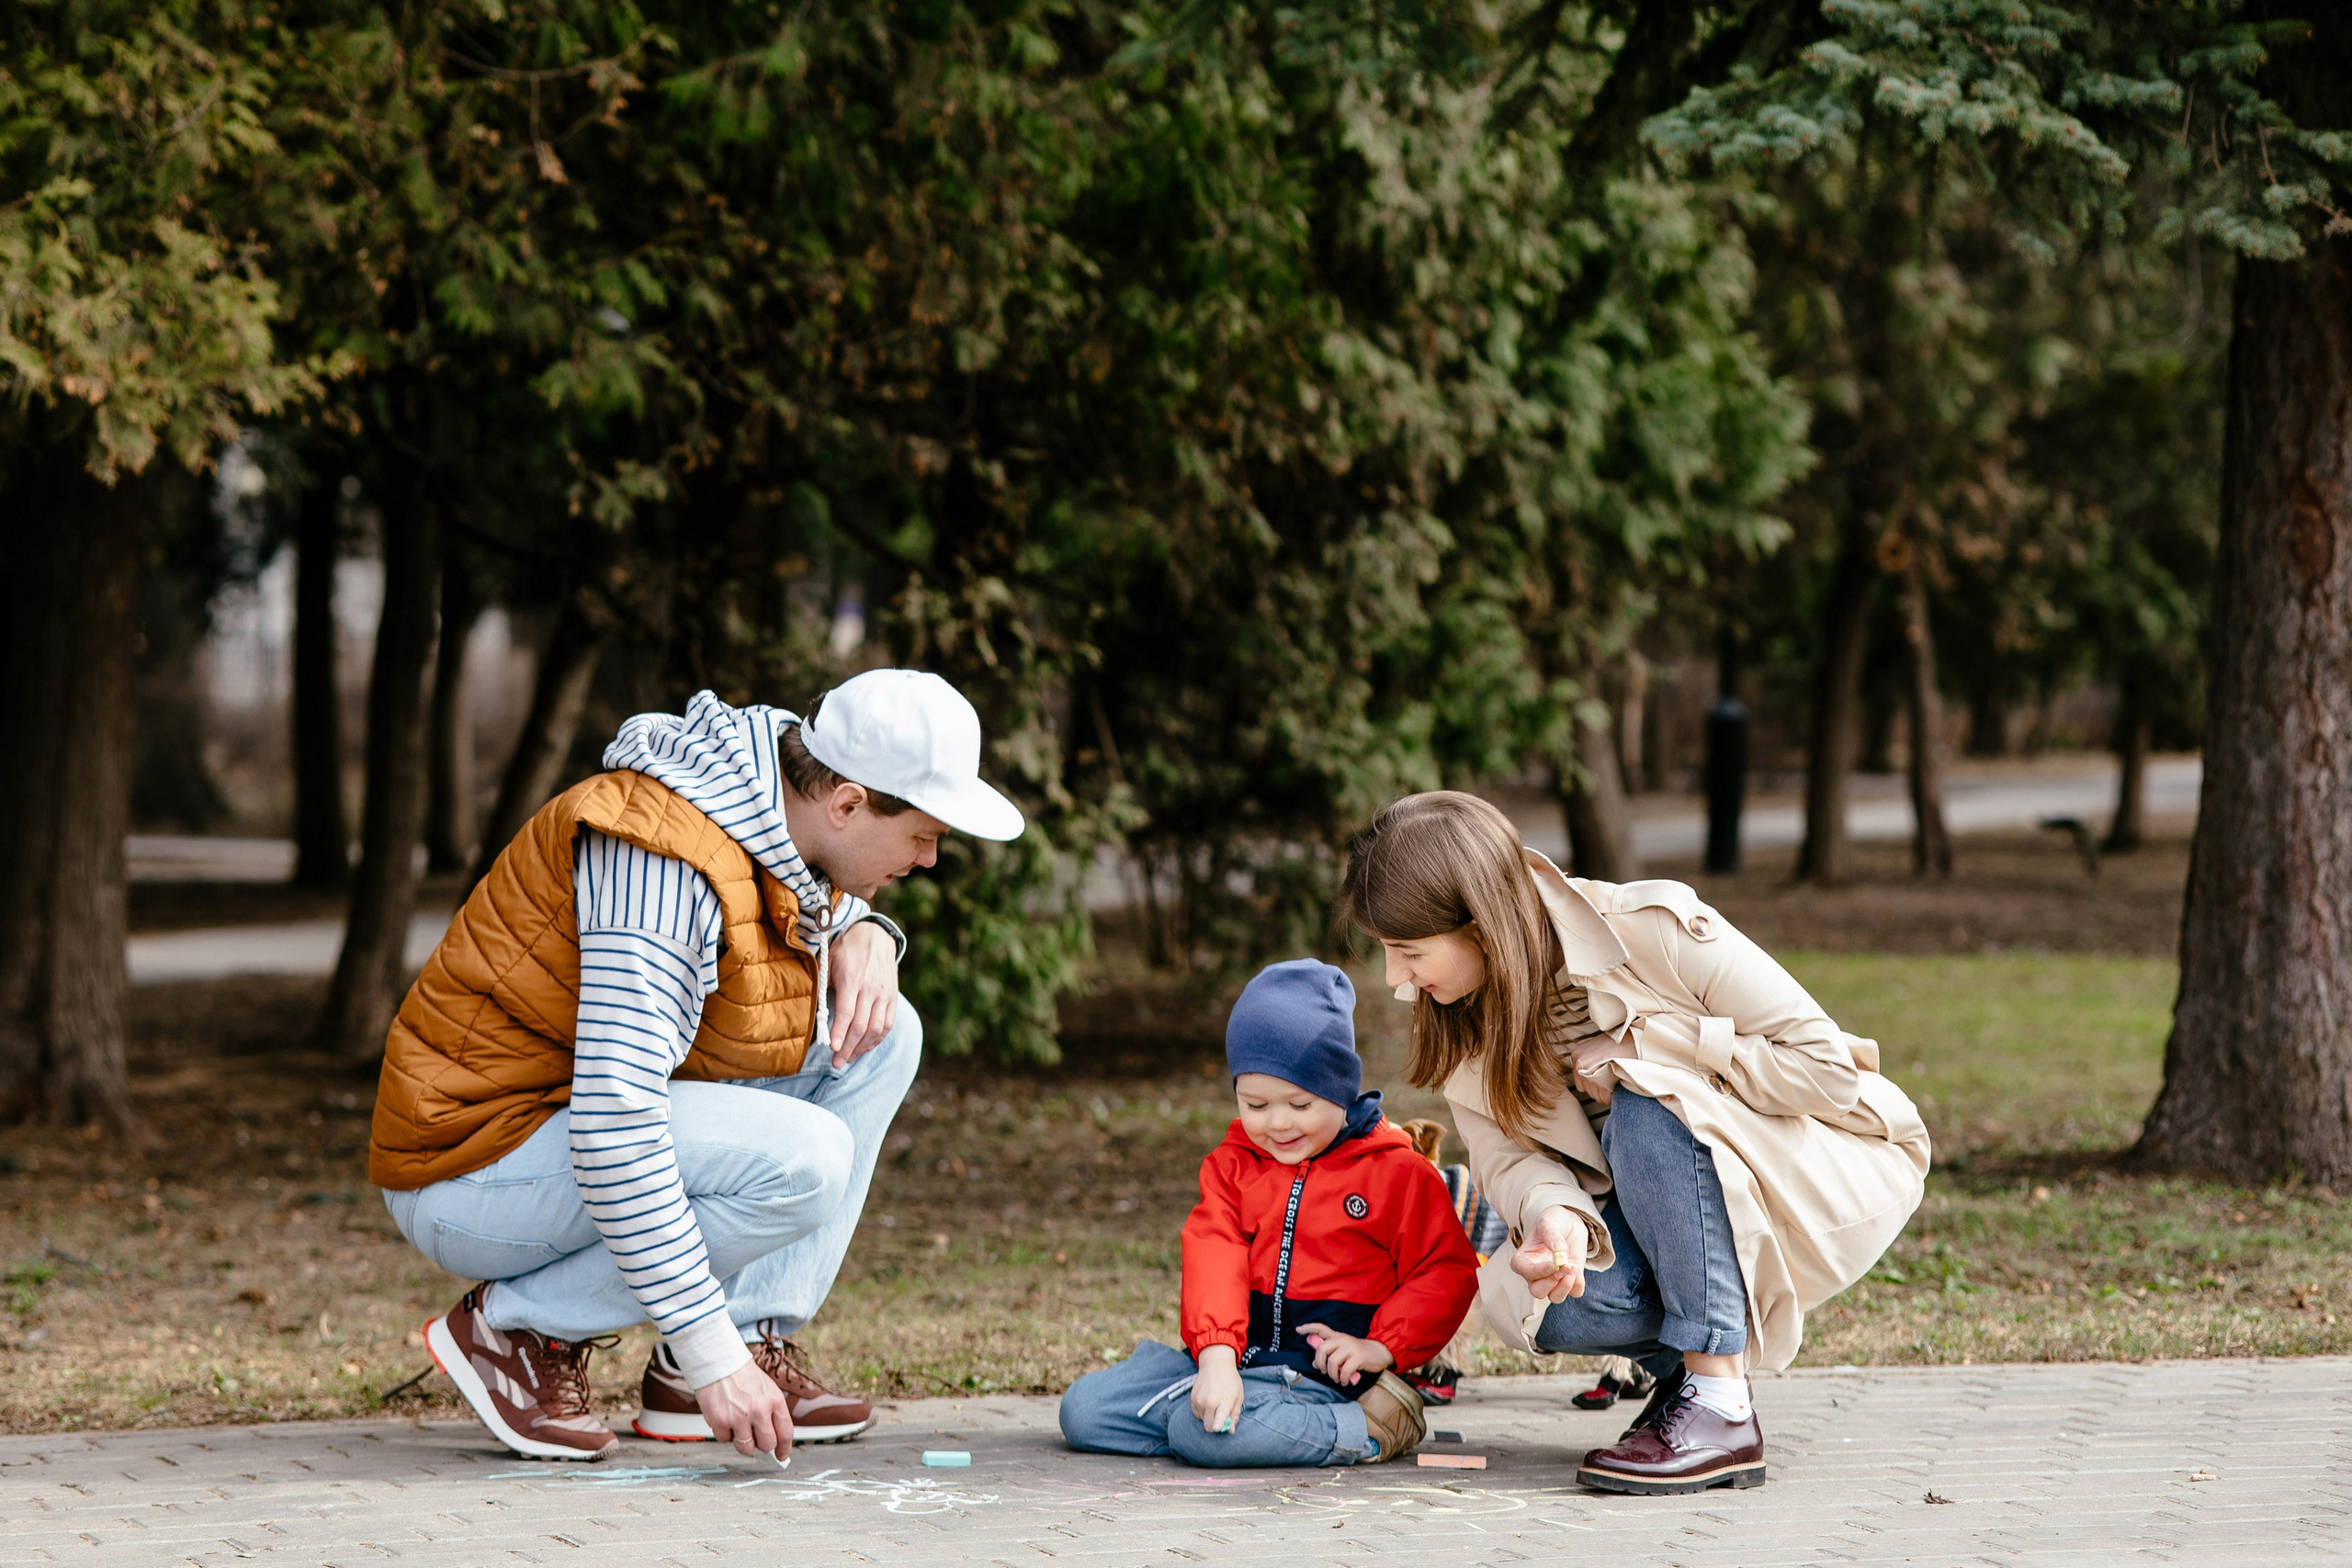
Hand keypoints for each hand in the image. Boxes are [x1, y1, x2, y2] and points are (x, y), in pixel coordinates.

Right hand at [696, 1360, 793, 1459]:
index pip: (785, 1433)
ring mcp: (739, 1417)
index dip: (785, 1448)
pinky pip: (725, 1440)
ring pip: (746, 1448)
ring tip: (738, 1425)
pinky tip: (725, 1416)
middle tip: (756, 1438)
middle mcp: (759, 1410)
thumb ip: (773, 1412)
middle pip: (767, 1445)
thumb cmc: (743, 1375)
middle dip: (762, 1445)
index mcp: (774, 1400)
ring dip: (742, 1441)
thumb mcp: (767, 1389)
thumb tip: (776, 1438)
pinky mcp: (720, 1421)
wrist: (719, 1362)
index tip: (782, 1455)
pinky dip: (724, 1432)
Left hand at [828, 920, 899, 1068]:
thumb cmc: (846, 950)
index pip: (847, 1012)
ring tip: (849, 1058)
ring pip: (876, 1029)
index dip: (839, 1033)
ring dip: (862, 1048)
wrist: (875, 935)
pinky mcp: (892, 997)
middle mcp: (872, 988)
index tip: (831, 1048)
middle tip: (836, 1062)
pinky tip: (865, 1047)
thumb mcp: (829, 961)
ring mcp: (885, 994)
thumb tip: (814, 1012)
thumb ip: (822, 985)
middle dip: (848, 1048)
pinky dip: (876, 1039)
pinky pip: (887, 1024)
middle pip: (861, 1026)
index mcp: (853, 979)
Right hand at [1190, 1345, 1244, 1433]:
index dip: (1217, 1425)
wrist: (1216, 1363)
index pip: (1219, 1416)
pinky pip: (1197, 1414)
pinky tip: (1208, 1402)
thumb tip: (1230, 1430)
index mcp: (1224, 1401)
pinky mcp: (1193, 1399)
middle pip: (1209, 1427)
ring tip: (1215, 1404)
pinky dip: (1202, 1412)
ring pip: (1203, 1421)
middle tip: (1221, 1419)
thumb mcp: (1238, 1396)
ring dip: (1209, 1417)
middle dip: (1215, 1427)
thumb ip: (1234, 1414)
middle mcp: (1210, 1402)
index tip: (1216, 1428)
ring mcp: (1199, 1401)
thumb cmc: (1230, 1380)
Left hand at [1299, 1324, 1392, 1388]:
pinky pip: (1345, 1370)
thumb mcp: (1343, 1351)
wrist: (1379, 1352)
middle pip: (1322, 1349)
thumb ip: (1330, 1355)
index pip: (1321, 1328)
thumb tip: (1314, 1363)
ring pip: (1332, 1361)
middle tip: (1323, 1371)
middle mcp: (1343, 1339)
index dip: (1308, 1328)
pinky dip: (1342, 1378)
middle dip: (1319, 1363)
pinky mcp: (1359, 1357)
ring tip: (1336, 1379)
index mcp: (1337, 1336)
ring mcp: (1351, 1347)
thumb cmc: (1358, 1353)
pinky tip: (1344, 1381)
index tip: (1298, 1330)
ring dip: (1332, 1374)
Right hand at [1509, 1204, 1587, 1303]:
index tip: (1554, 1264)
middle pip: (1538, 1291)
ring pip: (1555, 1297)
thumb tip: (1558, 1251)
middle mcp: (1535, 1274)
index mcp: (1523, 1260)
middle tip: (1565, 1266)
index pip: (1525, 1272)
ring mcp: (1552, 1280)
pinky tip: (1577, 1268)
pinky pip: (1574, 1292)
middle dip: (1552, 1281)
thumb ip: (1551, 1235)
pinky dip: (1578, 1284)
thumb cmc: (1552, 1222)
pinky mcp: (1569, 1281)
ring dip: (1565, 1286)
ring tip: (1573, 1267)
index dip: (1539, 1272)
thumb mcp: (1549, 1222)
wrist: (1569, 1224)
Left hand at [1569, 1035, 1630, 1106]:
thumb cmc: (1618, 1043)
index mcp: (1577, 1055)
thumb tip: (1588, 1072)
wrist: (1633, 1040)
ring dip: (1605, 1093)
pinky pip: (1604, 1097)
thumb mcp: (1596, 1046)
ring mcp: (1588, 1073)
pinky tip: (1617, 1088)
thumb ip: (1589, 1059)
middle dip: (1599, 1089)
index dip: (1593, 1083)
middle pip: (1588, 1089)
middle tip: (1611, 1081)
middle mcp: (1579, 1064)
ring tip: (1614, 1082)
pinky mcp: (1599, 1081)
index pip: (1580, 1081)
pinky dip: (1611, 1096)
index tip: (1602, 1080)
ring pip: (1595, 1095)